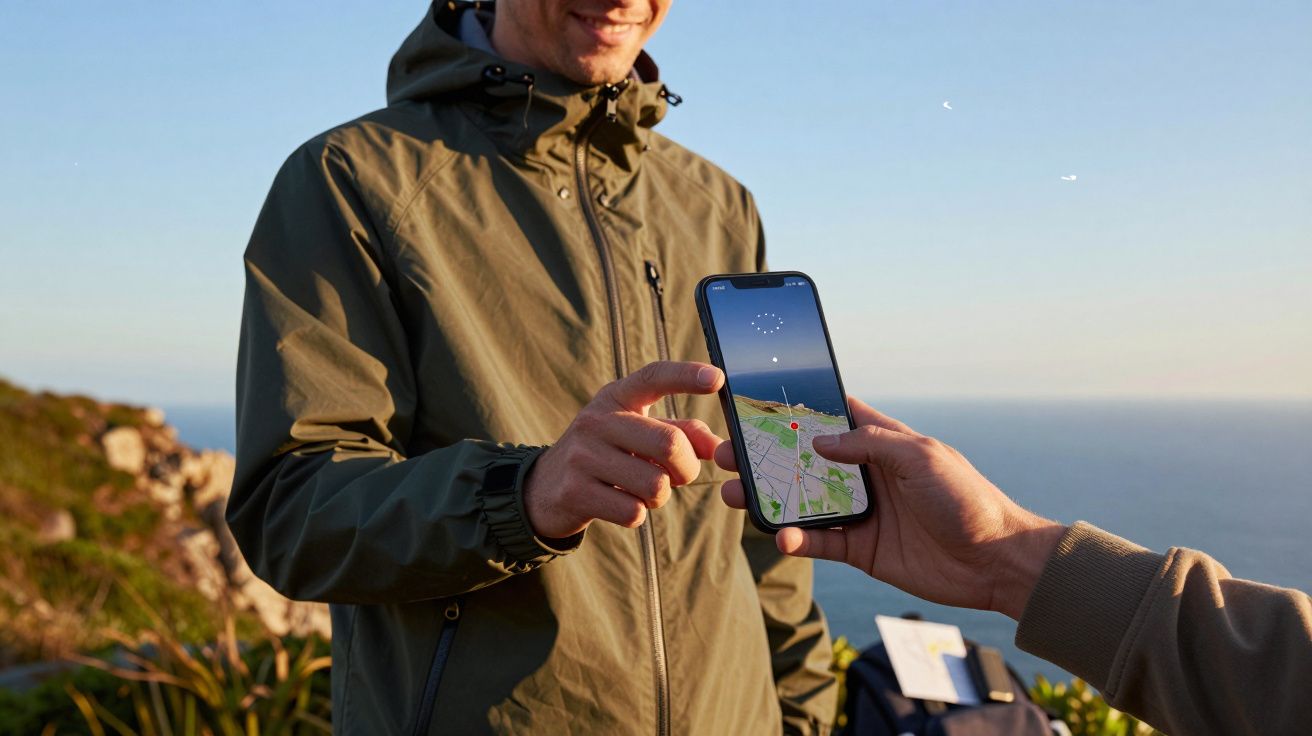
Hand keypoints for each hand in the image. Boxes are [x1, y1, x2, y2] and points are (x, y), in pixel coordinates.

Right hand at [525, 361, 724, 538]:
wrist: (544, 488)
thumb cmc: (606, 455)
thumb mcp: (638, 434)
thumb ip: (681, 433)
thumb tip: (718, 447)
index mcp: (616, 398)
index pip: (653, 377)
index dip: (686, 375)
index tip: (717, 378)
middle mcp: (596, 421)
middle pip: (669, 444)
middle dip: (686, 469)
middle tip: (678, 476)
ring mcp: (582, 456)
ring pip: (655, 486)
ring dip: (659, 497)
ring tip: (641, 490)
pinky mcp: (574, 492)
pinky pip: (633, 512)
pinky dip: (636, 514)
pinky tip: (619, 504)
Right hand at [716, 397, 1065, 619]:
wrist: (996, 562)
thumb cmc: (967, 498)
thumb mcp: (922, 457)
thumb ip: (870, 445)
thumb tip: (818, 440)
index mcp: (882, 442)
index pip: (833, 416)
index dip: (798, 407)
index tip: (756, 400)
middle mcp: (865, 473)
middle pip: (803, 459)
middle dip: (765, 455)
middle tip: (726, 452)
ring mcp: (860, 511)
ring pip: (801, 500)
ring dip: (767, 497)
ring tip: (731, 493)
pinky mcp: (860, 548)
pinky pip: (818, 541)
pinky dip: (796, 539)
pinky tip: (781, 536)